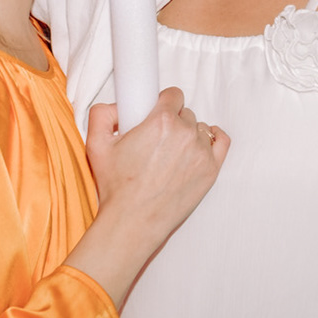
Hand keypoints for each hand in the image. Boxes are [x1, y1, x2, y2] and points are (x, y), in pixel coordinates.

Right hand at [67, 88, 229, 308]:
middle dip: (172, 121)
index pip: (173, 94)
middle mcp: (185, 133)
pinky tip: (204, 140)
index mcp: (161, 121)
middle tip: (157, 139)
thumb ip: (102, 114)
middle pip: (185, 113)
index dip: (163, 102)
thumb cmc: (116, 187)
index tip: (156, 112)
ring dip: (188, 135)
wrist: (132, 222)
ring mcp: (201, 152)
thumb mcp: (96, 145)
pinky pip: (221, 141)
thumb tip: (118, 106)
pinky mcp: (210, 170)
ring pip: (199, 129)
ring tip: (170, 153)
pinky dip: (213, 138)